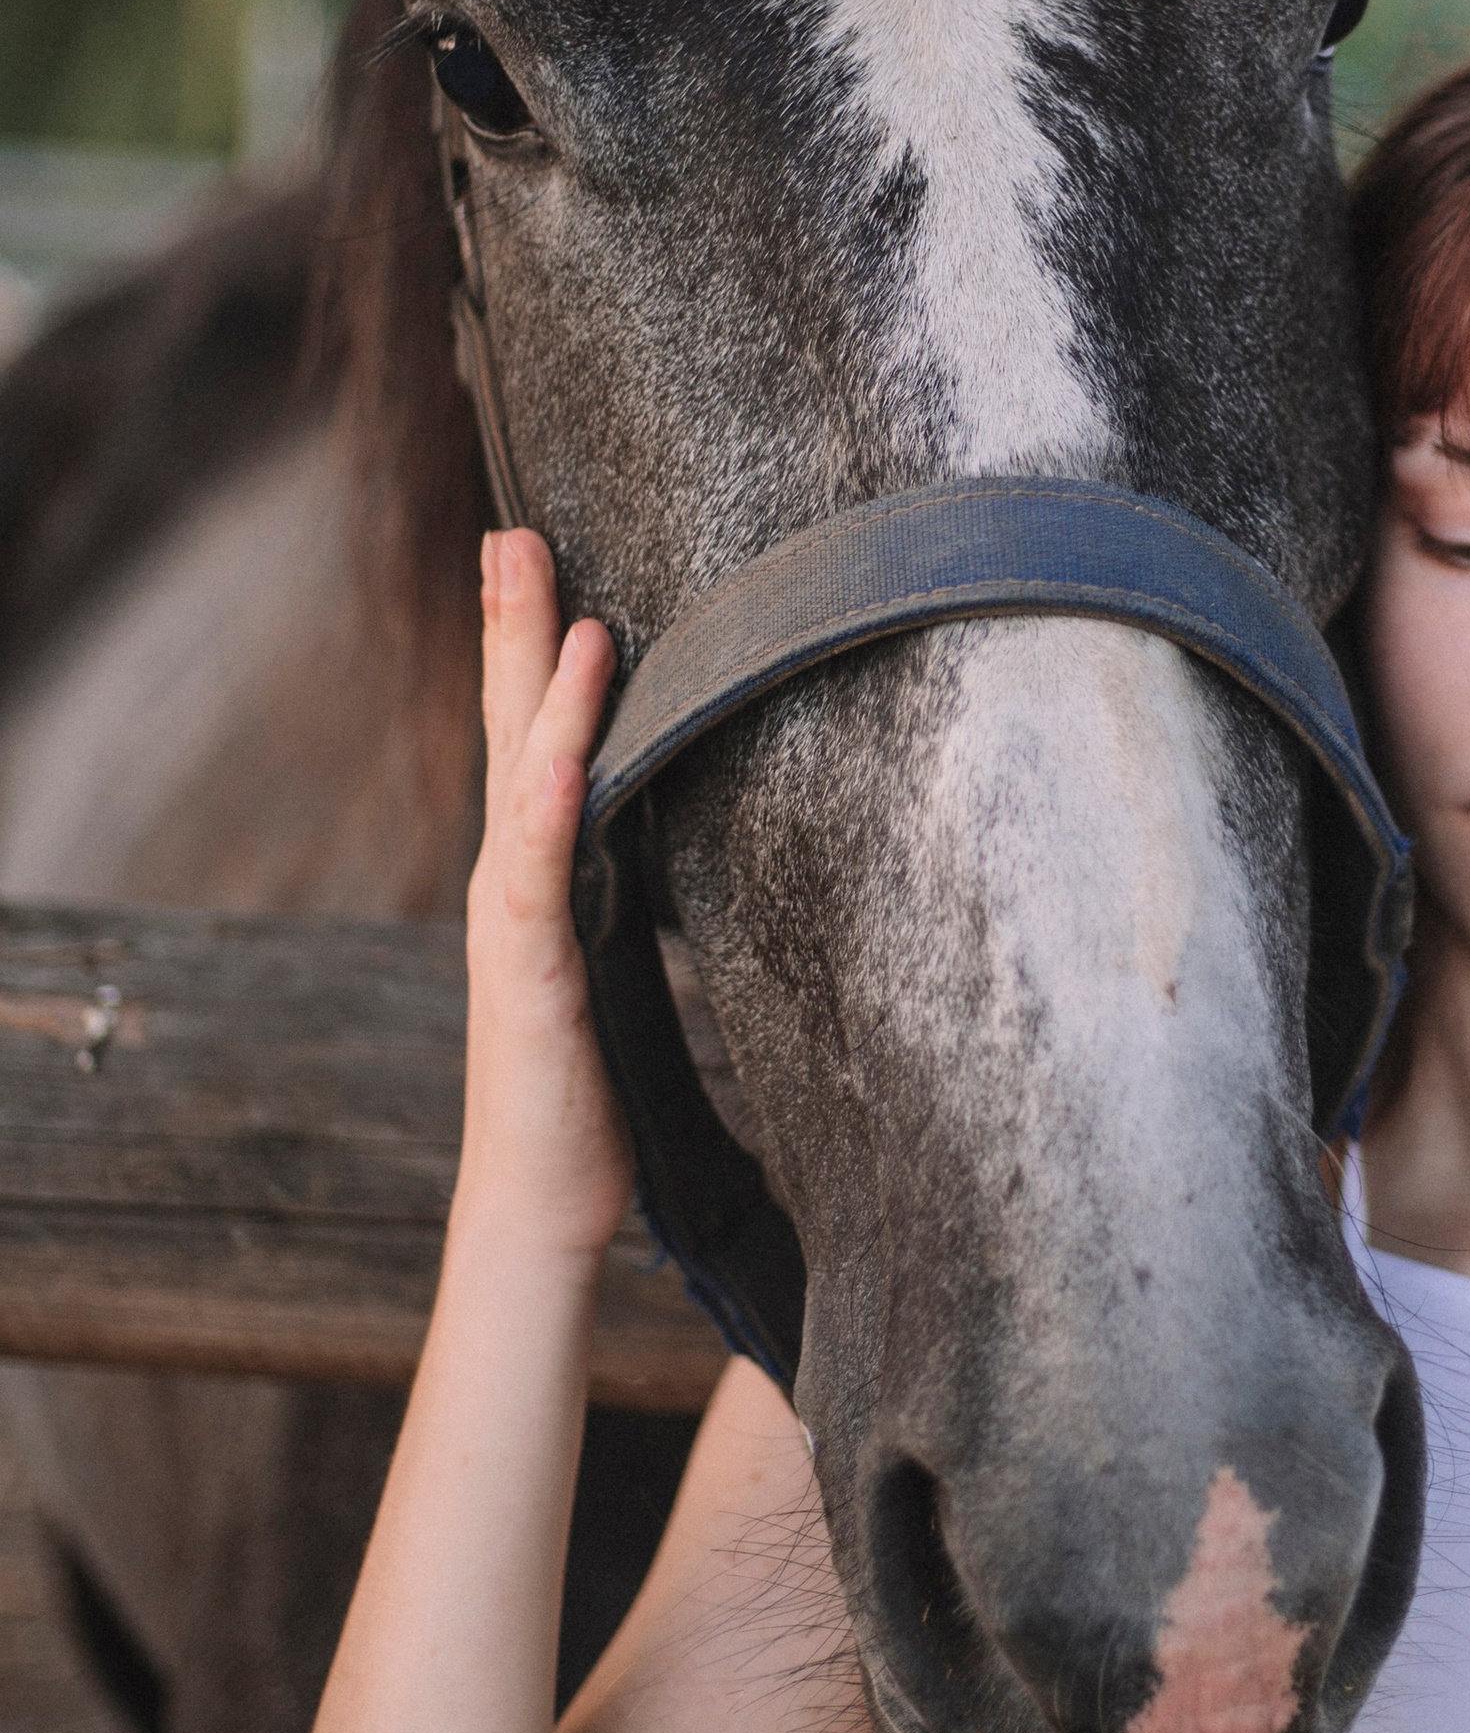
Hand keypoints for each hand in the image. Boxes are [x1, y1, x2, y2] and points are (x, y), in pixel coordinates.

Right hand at [459, 529, 634, 1263]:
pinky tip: (564, 738)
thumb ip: (633, 904)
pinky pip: (541, 866)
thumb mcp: (622, 975)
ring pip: (523, 778)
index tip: (540, 562)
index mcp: (540, 879)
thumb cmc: (590, 1097)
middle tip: (512, 528)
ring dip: (533, 683)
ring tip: (549, 589)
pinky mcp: (532, 972)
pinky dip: (552, 793)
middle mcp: (513, 884)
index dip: (535, 653)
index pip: (537, 742)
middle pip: (512, 732)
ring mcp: (514, 924)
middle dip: (513, 627)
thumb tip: (694, 839)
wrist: (545, 1204)